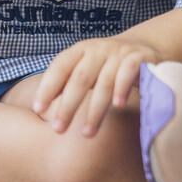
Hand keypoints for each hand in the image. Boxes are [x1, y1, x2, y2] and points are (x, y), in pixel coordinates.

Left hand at [31, 35, 161, 136]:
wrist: (144, 47)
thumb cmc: (107, 65)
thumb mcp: (86, 68)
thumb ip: (67, 83)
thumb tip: (41, 108)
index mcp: (79, 50)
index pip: (59, 67)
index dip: (48, 87)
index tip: (37, 109)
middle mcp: (97, 49)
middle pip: (79, 79)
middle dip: (68, 105)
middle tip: (58, 129)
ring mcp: (118, 53)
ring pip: (104, 83)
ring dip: (95, 110)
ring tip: (86, 133)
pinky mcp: (139, 58)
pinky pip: (129, 73)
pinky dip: (122, 88)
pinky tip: (118, 106)